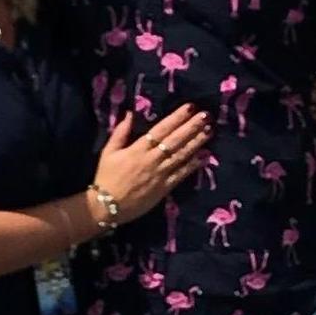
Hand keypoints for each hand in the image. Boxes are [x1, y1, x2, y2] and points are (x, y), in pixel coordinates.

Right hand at [91, 105, 211, 221]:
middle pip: (175, 140)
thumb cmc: (106, 177)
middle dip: (191, 127)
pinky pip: (181, 174)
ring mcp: (160, 174)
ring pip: (181, 155)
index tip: (189, 107)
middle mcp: (151, 159)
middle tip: (206, 115)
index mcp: (138, 149)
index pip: (161, 129)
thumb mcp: (108, 152)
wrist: (107, 206)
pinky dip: (193, 165)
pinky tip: (205, 156)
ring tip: (209, 130)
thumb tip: (130, 113)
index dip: (176, 118)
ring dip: (196, 142)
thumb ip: (120, 132)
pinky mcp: (164, 188)